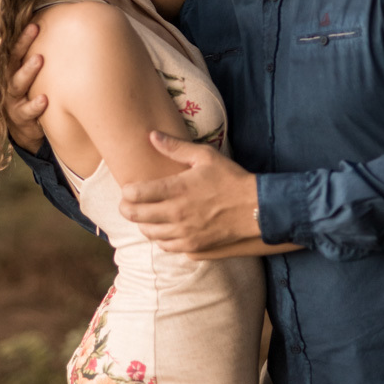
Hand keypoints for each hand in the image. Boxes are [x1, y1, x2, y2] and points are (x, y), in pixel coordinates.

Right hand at [4, 24, 47, 153]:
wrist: (25, 126)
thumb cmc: (32, 93)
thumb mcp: (31, 76)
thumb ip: (38, 58)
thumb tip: (59, 29)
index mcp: (13, 70)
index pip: (16, 50)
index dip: (23, 38)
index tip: (34, 25)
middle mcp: (10, 82)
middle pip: (14, 63)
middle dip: (23, 47)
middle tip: (36, 35)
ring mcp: (13, 100)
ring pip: (17, 85)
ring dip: (27, 73)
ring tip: (39, 61)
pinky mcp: (20, 118)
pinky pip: (26, 112)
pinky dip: (35, 106)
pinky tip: (44, 100)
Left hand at [119, 132, 259, 252]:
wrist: (256, 209)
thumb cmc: (230, 179)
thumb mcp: (205, 156)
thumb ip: (175, 147)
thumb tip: (152, 136)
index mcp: (176, 190)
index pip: (135, 195)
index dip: (126, 192)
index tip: (128, 189)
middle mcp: (176, 214)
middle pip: (136, 216)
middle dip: (127, 209)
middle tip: (127, 204)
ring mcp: (184, 234)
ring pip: (149, 234)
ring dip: (143, 224)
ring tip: (145, 215)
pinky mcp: (194, 248)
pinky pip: (166, 247)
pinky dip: (161, 238)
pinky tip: (164, 229)